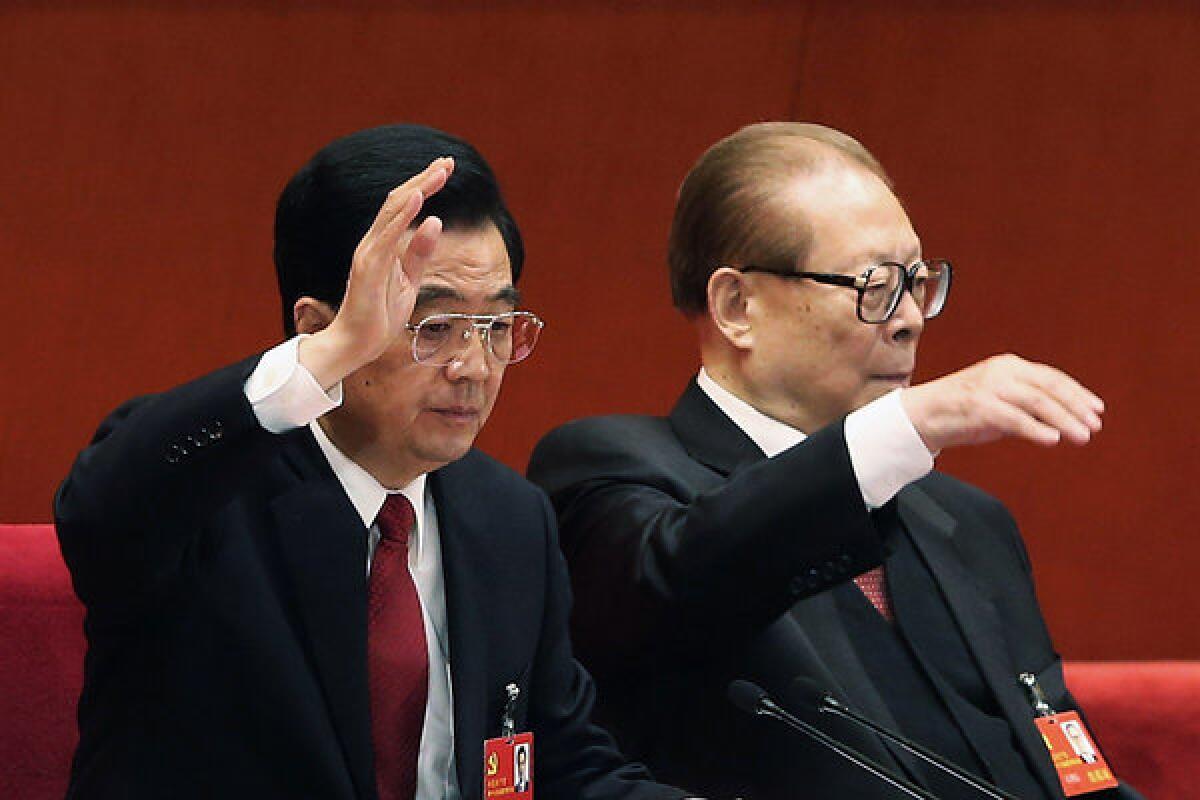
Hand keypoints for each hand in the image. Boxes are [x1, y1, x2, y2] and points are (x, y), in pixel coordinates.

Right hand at [299, 157, 453, 387]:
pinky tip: (419, 197)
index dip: (424, 185)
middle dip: (424, 178)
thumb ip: (419, 253)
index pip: (404, 206)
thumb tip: (435, 222)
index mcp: (382, 245)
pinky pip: (387, 236)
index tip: (446, 169)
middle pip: (399, 200)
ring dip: (418, 188)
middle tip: (448, 161)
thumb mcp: (409, 281)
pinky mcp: (368, 268)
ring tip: (439, 172)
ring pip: (393, 211)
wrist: (356, 345)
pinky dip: (403, 214)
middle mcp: (373, 243)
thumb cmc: (379, 316)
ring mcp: (369, 253)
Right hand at [901, 354, 1104, 451]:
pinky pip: (1014, 418)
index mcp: (1008, 365)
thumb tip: (1061, 419)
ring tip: (1081, 436)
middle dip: (1075, 407)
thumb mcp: (999, 399)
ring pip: (1036, 401)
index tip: (1096, 409)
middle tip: (1094, 426)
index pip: (1052, 377)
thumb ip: (1026, 405)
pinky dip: (1035, 429)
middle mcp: (1001, 372)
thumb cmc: (960, 409)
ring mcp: (989, 388)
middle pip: (1048, 387)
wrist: (920, 415)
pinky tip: (1052, 439)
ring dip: (1063, 420)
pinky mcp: (978, 406)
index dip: (1077, 393)